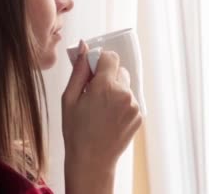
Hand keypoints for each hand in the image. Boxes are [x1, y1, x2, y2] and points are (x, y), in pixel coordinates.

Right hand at [62, 41, 142, 171]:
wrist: (92, 161)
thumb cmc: (76, 131)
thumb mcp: (69, 98)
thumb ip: (78, 70)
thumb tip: (83, 46)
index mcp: (105, 86)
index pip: (110, 57)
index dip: (99, 62)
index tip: (91, 72)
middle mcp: (124, 93)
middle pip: (119, 70)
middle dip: (107, 77)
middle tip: (93, 95)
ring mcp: (134, 105)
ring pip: (125, 85)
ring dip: (115, 91)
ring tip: (101, 110)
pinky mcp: (139, 116)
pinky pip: (130, 100)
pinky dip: (121, 104)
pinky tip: (109, 118)